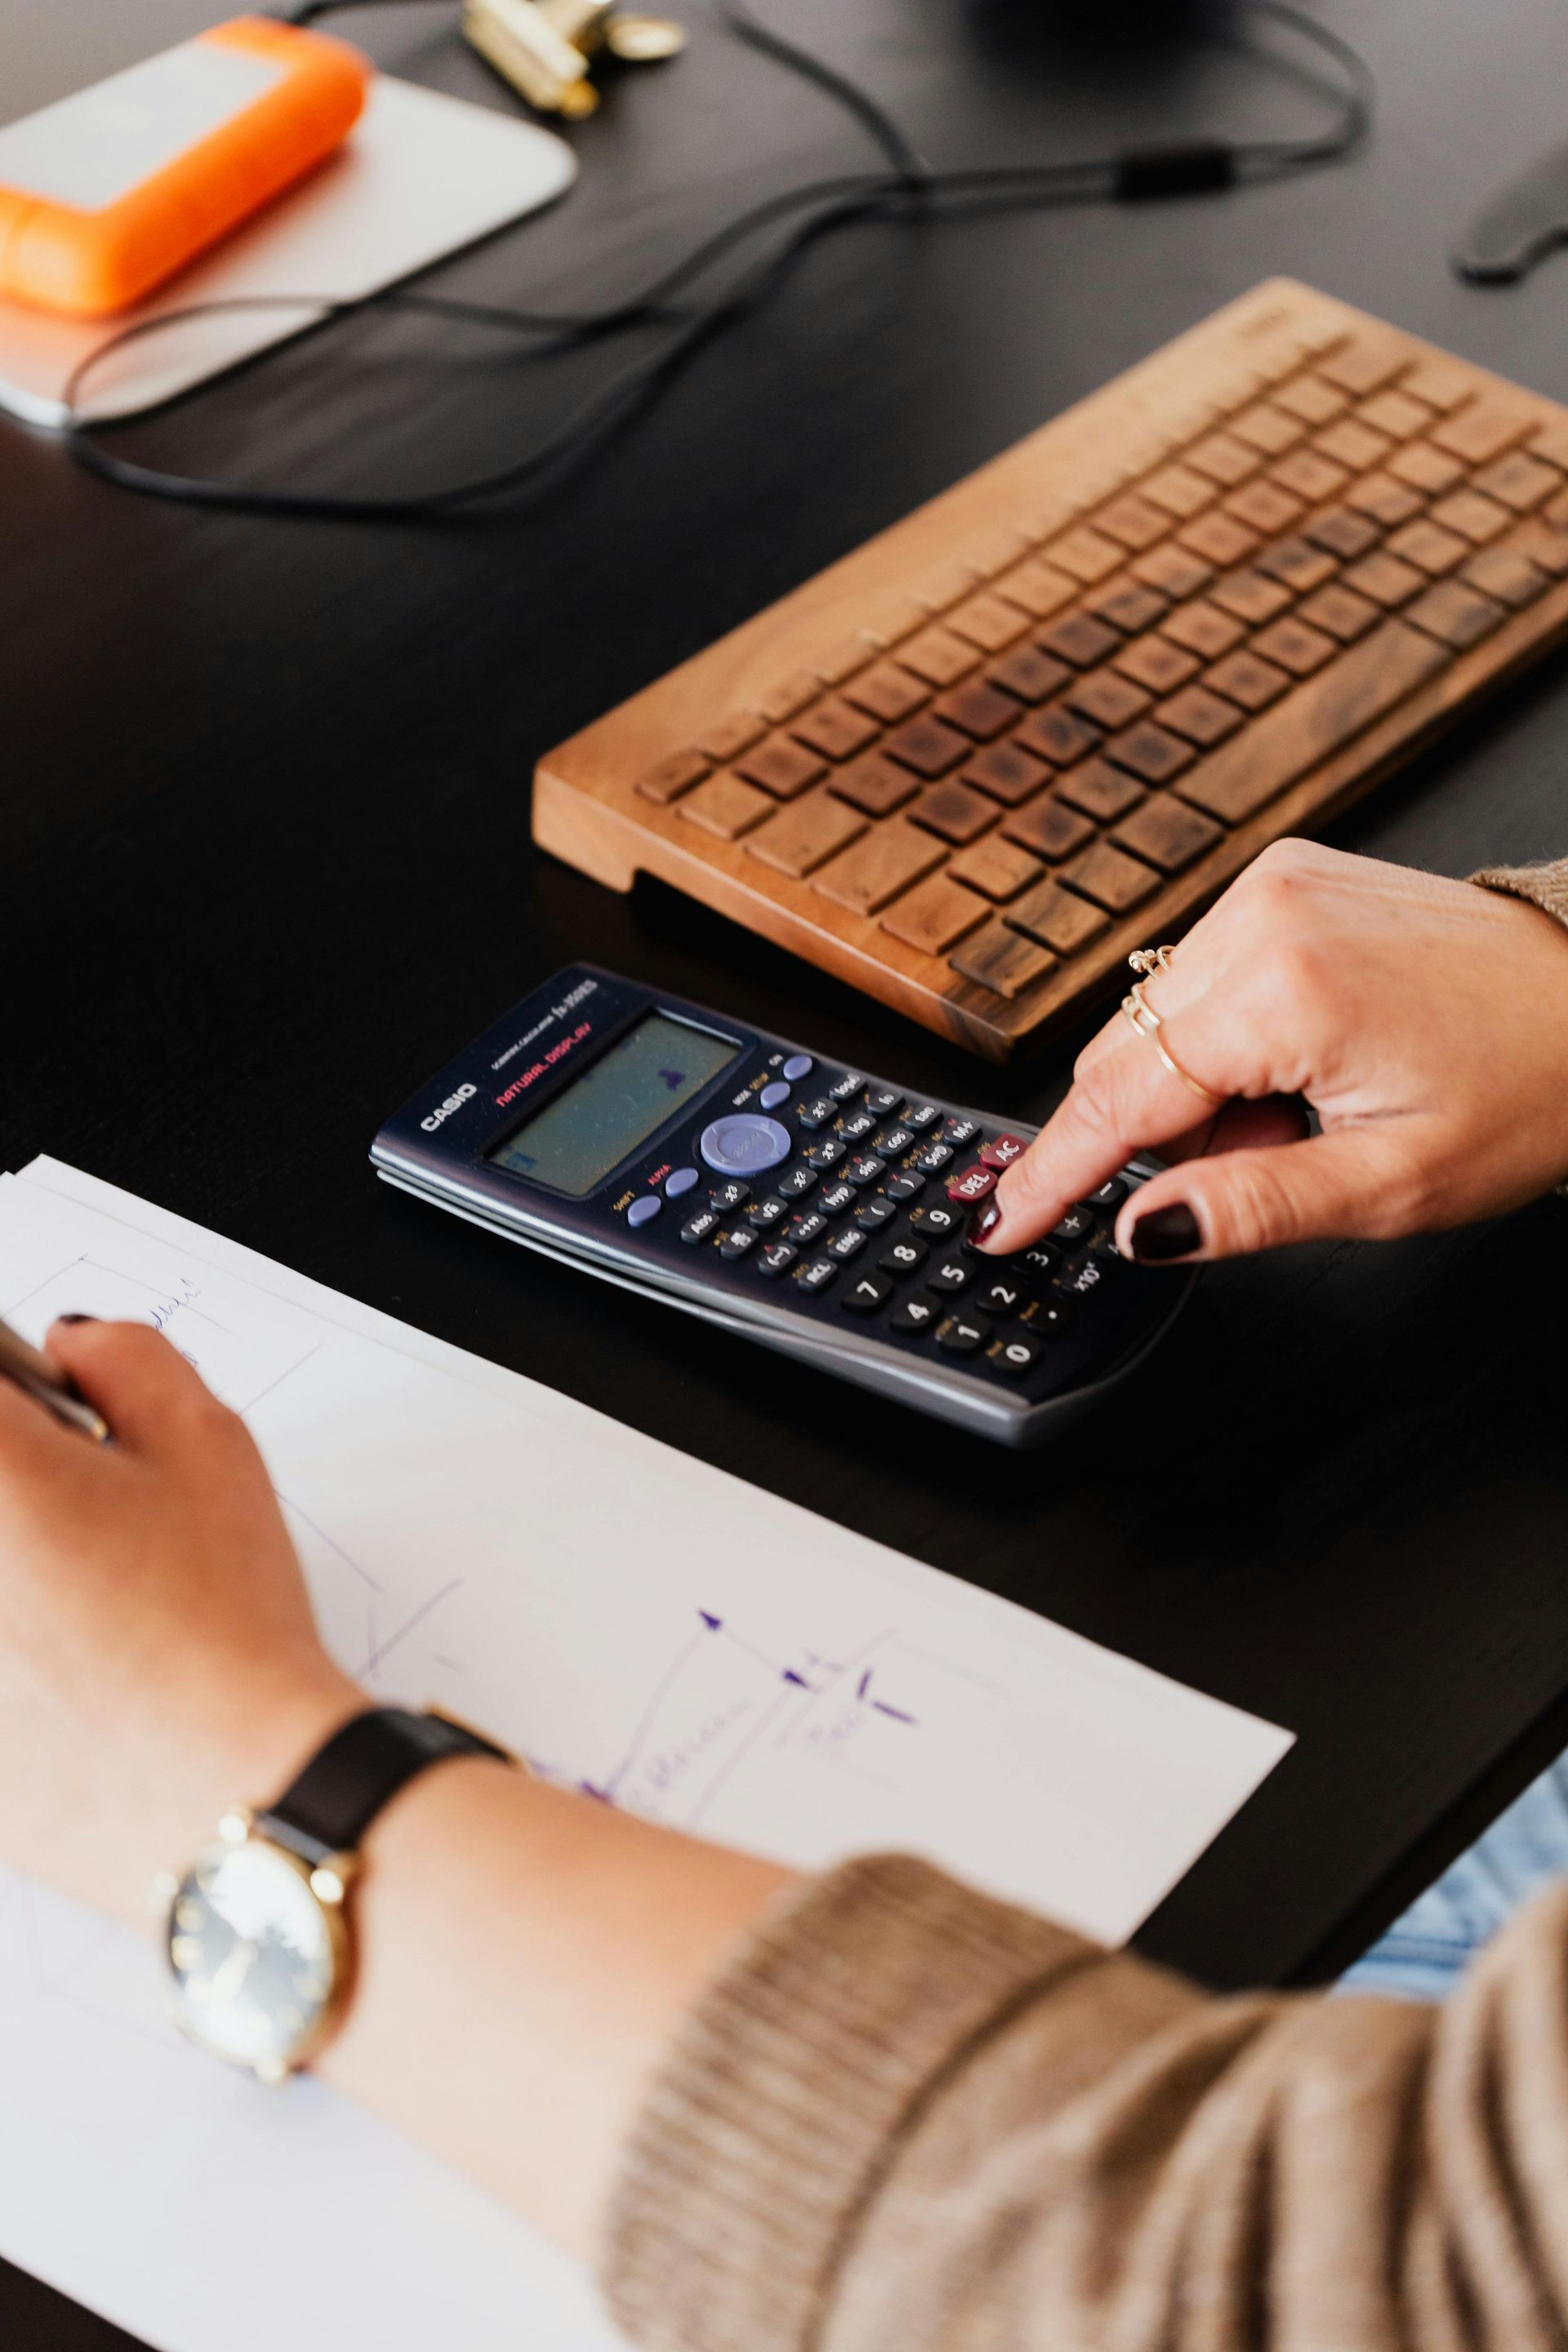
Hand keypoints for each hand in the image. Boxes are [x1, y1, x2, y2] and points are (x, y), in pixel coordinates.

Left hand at [0, 1321, 358, 1924]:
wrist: (231, 1787)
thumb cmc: (220, 1627)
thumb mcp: (207, 1443)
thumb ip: (125, 1357)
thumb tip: (69, 1352)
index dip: (26, 1404)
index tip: (54, 1425)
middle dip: (24, 1491)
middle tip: (81, 1518)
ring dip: (22, 1580)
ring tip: (84, 1612)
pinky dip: (18, 1659)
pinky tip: (69, 1680)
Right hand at [974, 841, 1567, 1262]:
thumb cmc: (1530, 1085)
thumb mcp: (1392, 1184)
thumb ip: (1251, 1208)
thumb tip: (1142, 1230)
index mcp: (1285, 988)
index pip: (1119, 1099)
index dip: (1052, 1175)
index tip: (1000, 1223)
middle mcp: (1263, 913)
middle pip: (1123, 1056)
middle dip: (1163, 1136)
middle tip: (1266, 1163)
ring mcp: (1270, 882)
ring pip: (1152, 1022)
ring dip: (1197, 1092)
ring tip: (1304, 1113)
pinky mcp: (1283, 875)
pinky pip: (1194, 980)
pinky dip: (1222, 1043)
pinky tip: (1297, 1065)